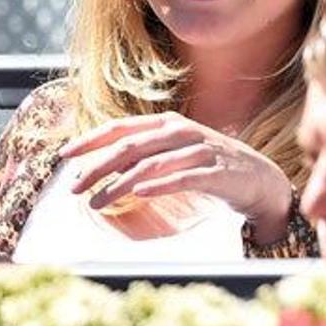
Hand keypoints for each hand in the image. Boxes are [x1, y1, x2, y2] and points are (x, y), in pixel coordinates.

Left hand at [59, 111, 293, 243]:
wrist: (260, 180)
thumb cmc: (212, 166)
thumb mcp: (176, 153)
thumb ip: (146, 154)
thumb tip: (103, 166)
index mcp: (169, 123)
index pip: (122, 126)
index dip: (91, 139)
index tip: (64, 156)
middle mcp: (183, 132)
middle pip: (131, 146)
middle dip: (98, 167)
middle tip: (74, 187)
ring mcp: (201, 151)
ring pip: (151, 164)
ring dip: (118, 184)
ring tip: (96, 202)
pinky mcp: (216, 173)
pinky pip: (183, 178)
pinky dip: (159, 185)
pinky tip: (139, 194)